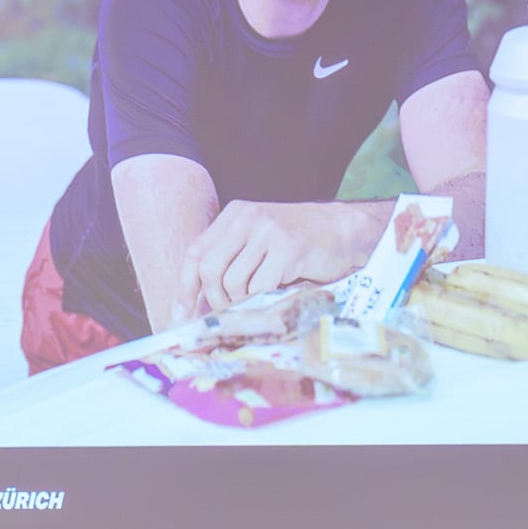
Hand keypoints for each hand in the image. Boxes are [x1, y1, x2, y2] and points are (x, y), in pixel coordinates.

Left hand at [173, 200, 380, 319]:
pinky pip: (260, 287)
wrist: (345, 231)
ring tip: (256, 301)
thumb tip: (198, 300)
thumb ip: (232, 256)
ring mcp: (268, 232)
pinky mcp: (289, 249)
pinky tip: (275, 294)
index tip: (182, 315)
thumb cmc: (302, 242)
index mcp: (236, 214)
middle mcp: (248, 218)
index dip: (186, 287)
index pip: (196, 252)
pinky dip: (263, 299)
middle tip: (227, 313)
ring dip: (241, 301)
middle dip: (214, 299)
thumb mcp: (260, 239)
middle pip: (210, 268)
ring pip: (233, 281)